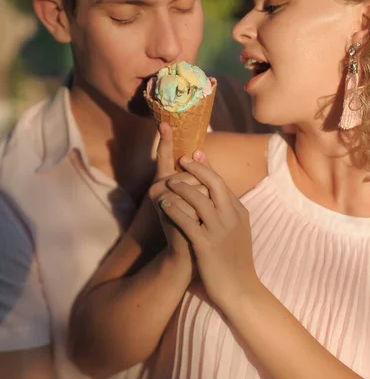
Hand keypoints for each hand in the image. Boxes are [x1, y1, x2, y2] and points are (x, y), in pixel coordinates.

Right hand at [149, 123, 207, 266]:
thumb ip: (199, 175)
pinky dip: (201, 213)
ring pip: (193, 186)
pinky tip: (200, 227)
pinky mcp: (167, 210)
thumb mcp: (198, 198)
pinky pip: (193, 200)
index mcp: (165, 183)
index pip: (164, 157)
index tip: (163, 122)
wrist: (190, 257)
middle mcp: (157, 188)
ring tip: (200, 221)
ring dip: (204, 203)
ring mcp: (160, 198)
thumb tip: (201, 149)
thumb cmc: (197, 227)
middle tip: (201, 211)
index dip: (164, 140)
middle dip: (203, 189)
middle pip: (190, 173)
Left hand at [159, 154, 259, 310]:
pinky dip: (174, 209)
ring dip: (182, 187)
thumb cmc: (234, 262)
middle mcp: (232, 218)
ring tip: (168, 181)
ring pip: (199, 199)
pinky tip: (163, 204)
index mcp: (239, 213)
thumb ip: (228, 213)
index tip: (195, 154)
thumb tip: (216, 195)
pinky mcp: (207, 246)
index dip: (206, 167)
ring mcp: (220, 231)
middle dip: (196, 168)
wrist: (241, 291)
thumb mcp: (237, 232)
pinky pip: (188, 221)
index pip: (222, 183)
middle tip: (182, 158)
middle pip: (214, 183)